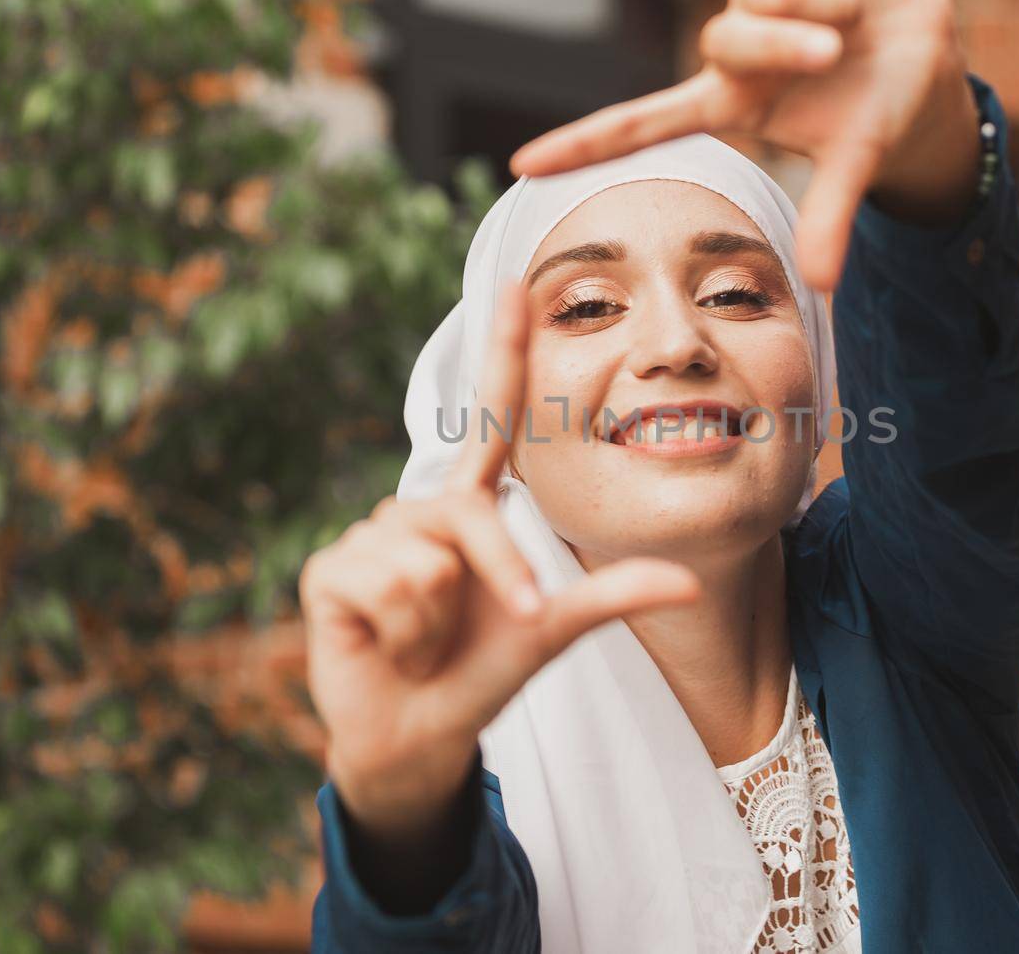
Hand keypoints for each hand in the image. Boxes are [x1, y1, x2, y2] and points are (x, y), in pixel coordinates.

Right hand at [300, 283, 701, 841]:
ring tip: (423, 638)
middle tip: (477, 634)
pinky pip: (388, 587)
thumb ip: (613, 595)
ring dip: (439, 620)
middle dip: (499, 582)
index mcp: (473, 508)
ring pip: (431, 563)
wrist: (421, 733)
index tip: (517, 285)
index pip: (490, 419)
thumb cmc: (485, 669)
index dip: (503, 352)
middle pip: (475, 521)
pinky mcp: (329, 571)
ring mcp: (370, 536)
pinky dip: (401, 632)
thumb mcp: (553, 628)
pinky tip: (386, 642)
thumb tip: (689, 581)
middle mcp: (421, 510)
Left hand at [508, 0, 981, 290]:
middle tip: (833, 55)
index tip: (521, 165)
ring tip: (847, 29)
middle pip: (723, 37)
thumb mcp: (853, 165)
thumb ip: (829, 217)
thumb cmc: (877, 116)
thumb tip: (822, 285)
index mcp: (732, 104)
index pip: (640, 125)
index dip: (582, 144)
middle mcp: (732, 51)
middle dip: (782, 44)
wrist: (928, 58)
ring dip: (814, 9)